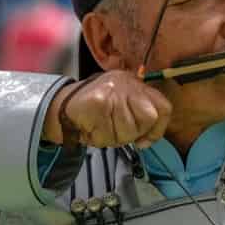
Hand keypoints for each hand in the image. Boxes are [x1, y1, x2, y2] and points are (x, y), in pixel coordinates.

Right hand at [44, 72, 172, 148]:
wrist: (60, 106)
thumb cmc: (95, 112)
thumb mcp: (122, 108)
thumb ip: (139, 118)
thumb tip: (147, 140)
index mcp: (136, 85)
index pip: (163, 108)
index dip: (157, 129)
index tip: (144, 141)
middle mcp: (126, 83)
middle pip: (148, 118)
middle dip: (133, 133)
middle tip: (116, 130)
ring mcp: (112, 91)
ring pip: (127, 130)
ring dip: (113, 137)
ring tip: (100, 127)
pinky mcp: (97, 102)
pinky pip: (108, 134)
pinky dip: (98, 138)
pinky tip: (91, 128)